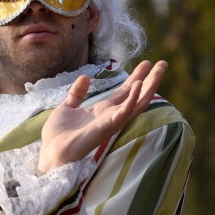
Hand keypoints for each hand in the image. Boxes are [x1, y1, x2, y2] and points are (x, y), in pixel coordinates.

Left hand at [37, 60, 165, 173]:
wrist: (51, 150)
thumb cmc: (58, 134)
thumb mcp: (67, 107)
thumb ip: (77, 93)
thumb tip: (85, 77)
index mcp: (103, 111)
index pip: (125, 92)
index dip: (136, 78)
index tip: (146, 64)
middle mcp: (111, 116)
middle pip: (136, 95)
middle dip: (150, 80)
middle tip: (162, 63)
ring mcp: (111, 121)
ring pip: (137, 103)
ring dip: (150, 86)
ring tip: (159, 69)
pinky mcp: (107, 127)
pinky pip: (124, 112)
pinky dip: (133, 98)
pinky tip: (139, 85)